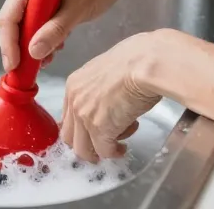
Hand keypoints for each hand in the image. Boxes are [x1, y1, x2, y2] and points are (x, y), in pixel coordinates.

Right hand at [0, 0, 133, 71]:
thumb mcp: (79, 7)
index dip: (9, 44)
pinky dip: (44, 37)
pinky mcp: (42, 2)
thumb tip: (33, 52)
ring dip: (35, 44)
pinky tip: (57, 46)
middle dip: (22, 47)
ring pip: (25, 27)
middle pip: (13, 24)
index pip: (8, 17)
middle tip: (32, 69)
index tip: (15, 66)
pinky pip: (36, 24)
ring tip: (51, 57)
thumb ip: (56, 29)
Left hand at [60, 29, 186, 161]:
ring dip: (99, 150)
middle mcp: (74, 101)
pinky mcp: (100, 129)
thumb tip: (109, 100)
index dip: (81, 127)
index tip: (94, 131)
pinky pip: (104, 151)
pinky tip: (123, 148)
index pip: (68, 115)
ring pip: (82, 149)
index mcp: (74, 84)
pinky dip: (114, 153)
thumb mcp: (107, 71)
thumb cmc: (136, 60)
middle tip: (103, 143)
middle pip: (69, 136)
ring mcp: (84, 116)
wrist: (145, 64)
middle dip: (86, 143)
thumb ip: (100, 88)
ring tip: (119, 142)